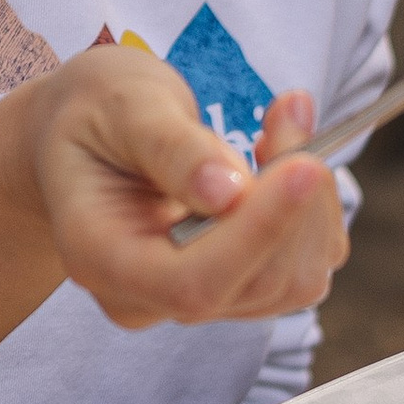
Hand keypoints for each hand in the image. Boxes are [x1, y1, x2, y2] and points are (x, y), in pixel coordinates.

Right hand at [11, 44, 346, 332]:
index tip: (304, 165)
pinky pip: (306, 265)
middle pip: (253, 284)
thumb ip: (170, 147)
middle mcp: (148, 297)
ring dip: (311, 200)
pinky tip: (286, 151)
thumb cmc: (93, 113)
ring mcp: (197, 296)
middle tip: (289, 111)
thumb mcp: (121, 105)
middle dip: (292, 200)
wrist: (88, 131)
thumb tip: (229, 192)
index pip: (192, 284)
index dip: (257, 233)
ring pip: (292, 281)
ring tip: (283, 119)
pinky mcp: (237, 283)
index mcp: (101, 258)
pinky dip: (315, 205)